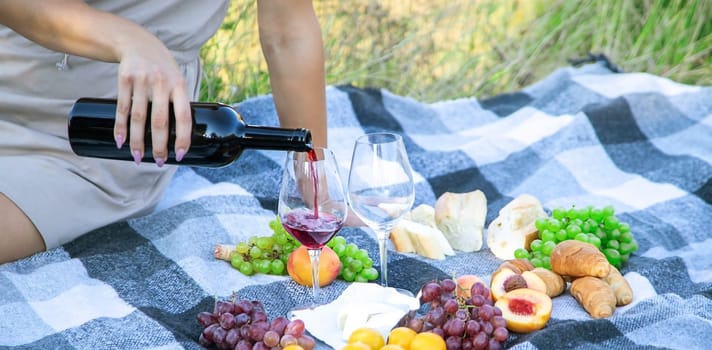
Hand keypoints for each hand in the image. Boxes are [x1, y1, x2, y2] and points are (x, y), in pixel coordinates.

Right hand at [113, 40, 191, 166]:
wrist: (138, 43)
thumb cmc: (163, 69)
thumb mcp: (177, 80)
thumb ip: (179, 103)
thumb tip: (182, 136)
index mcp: (180, 85)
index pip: (183, 116)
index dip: (182, 137)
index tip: (180, 155)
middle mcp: (161, 82)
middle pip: (159, 121)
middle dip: (158, 145)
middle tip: (157, 162)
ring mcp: (142, 80)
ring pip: (138, 117)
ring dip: (137, 141)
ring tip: (137, 157)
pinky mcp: (124, 79)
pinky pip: (122, 108)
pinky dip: (120, 127)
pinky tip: (121, 141)